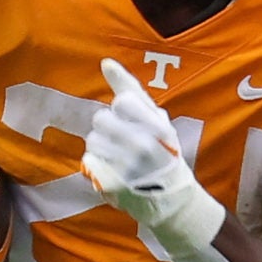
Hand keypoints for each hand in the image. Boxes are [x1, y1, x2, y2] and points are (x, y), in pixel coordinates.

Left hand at [82, 57, 222, 247]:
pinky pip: (89, 161)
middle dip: (109, 128)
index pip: (121, 102)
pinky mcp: (111, 184)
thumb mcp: (158, 119)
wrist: (172, 199)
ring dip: (102, 147)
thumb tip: (106, 63)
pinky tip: (112, 170)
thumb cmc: (164, 152)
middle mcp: (141, 145)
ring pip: (92, 140)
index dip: (124, 112)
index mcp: (156, 127)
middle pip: (100, 119)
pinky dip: (96, 164)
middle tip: (124, 142)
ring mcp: (126, 167)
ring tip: (120, 158)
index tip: (135, 124)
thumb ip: (130, 89)